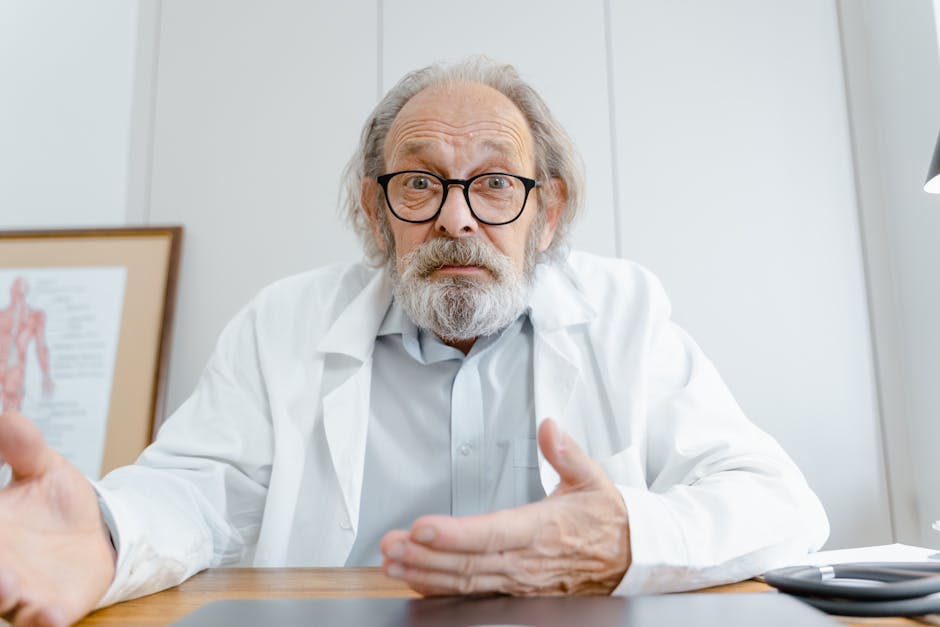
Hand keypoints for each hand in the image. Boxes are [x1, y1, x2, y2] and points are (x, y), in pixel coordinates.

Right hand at [0, 410, 115, 625]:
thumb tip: (7, 417)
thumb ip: (22, 447)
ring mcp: (22, 592)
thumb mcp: (44, 468)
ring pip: (4, 600)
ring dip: (3, 594)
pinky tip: (50, 616)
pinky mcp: (53, 609)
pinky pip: (43, 621)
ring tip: (7, 587)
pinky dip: (43, 620)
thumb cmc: (59, 503)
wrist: (101, 532)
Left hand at [379, 418, 630, 595]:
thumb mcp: (593, 479)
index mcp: (544, 529)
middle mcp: (528, 560)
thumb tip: (550, 427)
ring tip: (392, 561)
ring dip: (425, 574)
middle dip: (425, 556)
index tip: (422, 528)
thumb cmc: (607, 519)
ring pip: (466, 582)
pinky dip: (441, 589)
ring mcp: (521, 581)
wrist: (632, 558)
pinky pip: (474, 593)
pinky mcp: (517, 592)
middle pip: (469, 563)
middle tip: (390, 545)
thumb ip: (567, 453)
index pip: (492, 534)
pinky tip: (416, 579)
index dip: (455, 535)